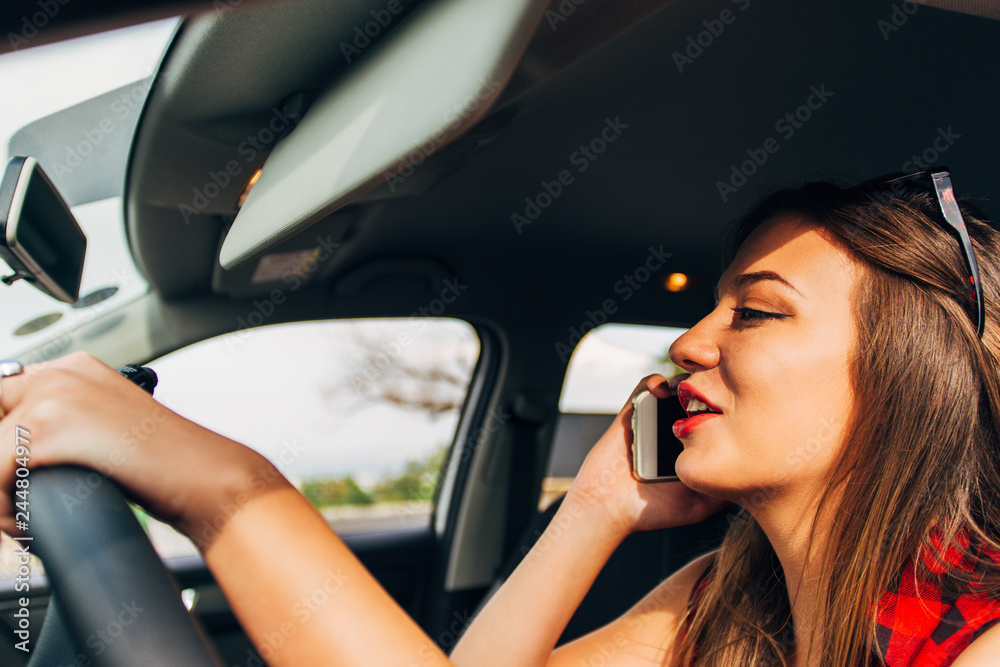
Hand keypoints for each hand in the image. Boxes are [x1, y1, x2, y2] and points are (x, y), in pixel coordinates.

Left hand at [0, 352, 279, 545]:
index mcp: (76, 368)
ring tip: (23, 521)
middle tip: (10, 499)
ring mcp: (55, 395)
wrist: (206, 477)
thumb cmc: (168, 465)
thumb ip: (68, 425)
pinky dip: (5, 512)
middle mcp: (62, 372)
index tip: (6, 476)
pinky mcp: (50, 426)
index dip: (0, 447)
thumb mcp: (109, 431)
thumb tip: (20, 453)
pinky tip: (34, 525)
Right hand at [564, 374, 728, 539]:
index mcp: (690, 446)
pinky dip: (657, 381)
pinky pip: (646, 385)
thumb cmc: (651, 510)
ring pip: (677, 386)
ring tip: (695, 389)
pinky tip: (665, 392)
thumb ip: (723, 493)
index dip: (728, 408)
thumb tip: (755, 483)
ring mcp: (654, 418)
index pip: (715, 417)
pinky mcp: (633, 411)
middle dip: (711, 391)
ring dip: (687, 381)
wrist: (609, 507)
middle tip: (721, 393)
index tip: (738, 409)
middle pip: (699, 398)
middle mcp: (674, 428)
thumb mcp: (698, 507)